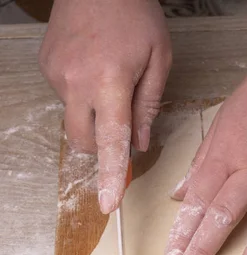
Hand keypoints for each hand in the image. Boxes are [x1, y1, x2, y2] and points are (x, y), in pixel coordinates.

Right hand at [39, 0, 171, 213]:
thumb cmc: (135, 15)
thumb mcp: (159, 59)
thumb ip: (149, 105)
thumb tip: (141, 143)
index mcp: (110, 83)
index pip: (111, 142)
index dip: (112, 175)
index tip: (109, 203)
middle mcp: (76, 83)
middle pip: (84, 140)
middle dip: (102, 145)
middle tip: (121, 126)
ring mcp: (56, 75)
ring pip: (74, 118)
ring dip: (93, 115)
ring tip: (111, 79)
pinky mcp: (46, 66)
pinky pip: (66, 96)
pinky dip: (82, 95)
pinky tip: (95, 68)